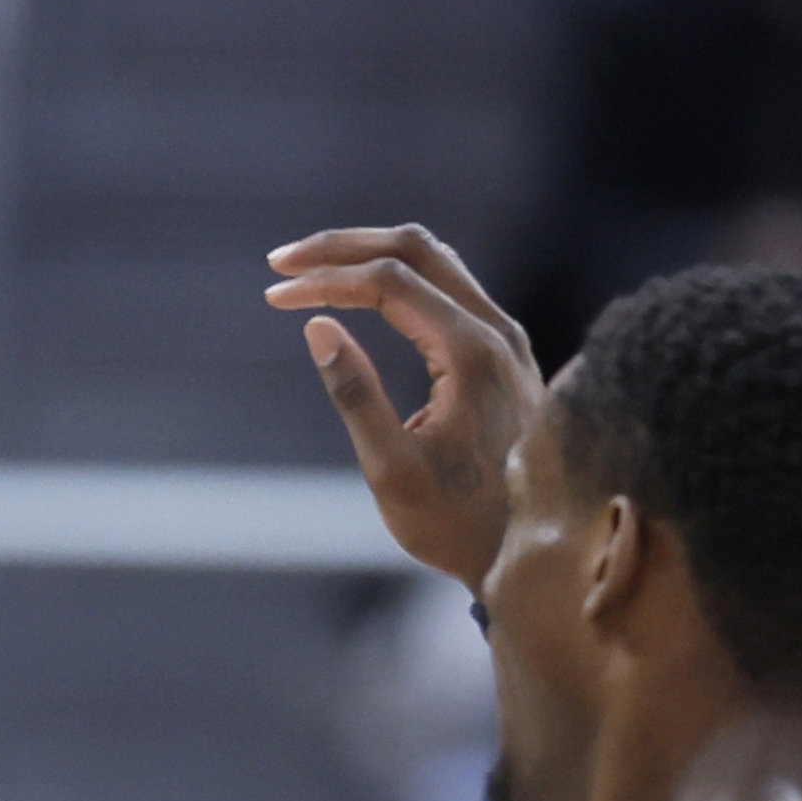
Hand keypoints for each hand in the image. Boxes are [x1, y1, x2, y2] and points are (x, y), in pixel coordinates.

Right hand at [264, 224, 540, 587]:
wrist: (526, 553)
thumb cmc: (454, 523)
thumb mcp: (392, 469)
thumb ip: (355, 395)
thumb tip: (316, 326)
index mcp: (472, 355)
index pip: (391, 281)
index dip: (327, 280)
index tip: (274, 297)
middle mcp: (497, 333)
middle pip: (417, 249)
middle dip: (344, 247)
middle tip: (281, 261)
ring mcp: (505, 339)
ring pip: (435, 261)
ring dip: (370, 255)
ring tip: (312, 270)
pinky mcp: (501, 353)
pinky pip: (447, 287)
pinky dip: (397, 278)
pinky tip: (358, 293)